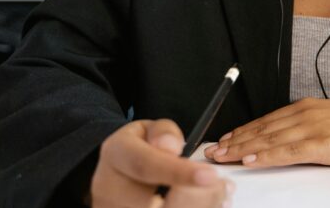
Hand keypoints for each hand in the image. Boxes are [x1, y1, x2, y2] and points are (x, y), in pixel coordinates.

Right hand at [90, 119, 232, 207]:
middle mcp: (110, 191)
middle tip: (220, 186)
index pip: (145, 166)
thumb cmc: (140, 150)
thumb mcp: (149, 129)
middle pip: (153, 205)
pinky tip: (207, 202)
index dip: (179, 173)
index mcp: (116, 156)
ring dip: (198, 206)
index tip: (209, 176)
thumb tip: (171, 146)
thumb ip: (163, 132)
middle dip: (195, 199)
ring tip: (217, 193)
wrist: (117, 175)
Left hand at [204, 98, 329, 168]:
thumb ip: (304, 129)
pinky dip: (266, 156)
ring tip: (223, 157)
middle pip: (261, 129)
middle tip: (212, 151)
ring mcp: (312, 127)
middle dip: (234, 141)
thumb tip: (282, 143)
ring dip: (242, 149)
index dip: (241, 131)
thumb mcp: (328, 122)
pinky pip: (287, 151)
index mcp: (305, 108)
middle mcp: (304, 114)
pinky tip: (251, 160)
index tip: (223, 140)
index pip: (265, 120)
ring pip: (268, 139)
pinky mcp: (321, 143)